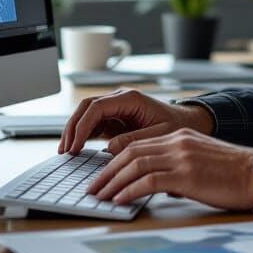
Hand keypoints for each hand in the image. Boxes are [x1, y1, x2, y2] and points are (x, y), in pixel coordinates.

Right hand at [57, 89, 213, 154]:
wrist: (188, 123)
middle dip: (73, 128)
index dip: (83, 126)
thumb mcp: (160, 135)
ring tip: (66, 153)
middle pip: (86, 108)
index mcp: (131, 98)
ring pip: (86, 115)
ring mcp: (115, 109)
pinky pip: (93, 125)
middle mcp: (120, 100)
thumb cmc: (177, 126)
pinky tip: (77, 151)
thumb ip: (135, 140)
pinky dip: (83, 136)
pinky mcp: (114, 120)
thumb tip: (110, 148)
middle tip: (65, 151)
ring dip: (74, 132)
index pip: (97, 107)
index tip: (75, 146)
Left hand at [86, 129, 252, 210]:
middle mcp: (177, 142)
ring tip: (100, 197)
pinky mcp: (186, 175)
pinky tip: (119, 201)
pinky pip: (149, 181)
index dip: (116, 160)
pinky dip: (130, 190)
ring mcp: (181, 157)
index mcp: (180, 137)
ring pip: (135, 165)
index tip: (103, 176)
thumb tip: (160, 185)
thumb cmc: (234, 174)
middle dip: (107, 172)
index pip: (138, 145)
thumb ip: (179, 167)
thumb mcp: (201, 161)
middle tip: (93, 188)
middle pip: (131, 153)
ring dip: (113, 182)